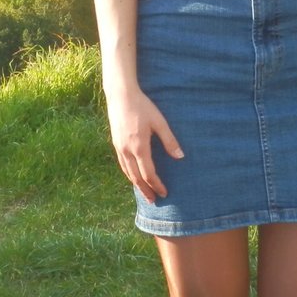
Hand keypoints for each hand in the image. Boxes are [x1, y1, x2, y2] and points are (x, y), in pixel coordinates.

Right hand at [105, 84, 182, 202]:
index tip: (164, 193)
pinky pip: (122, 164)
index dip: (157, 185)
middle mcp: (127, 151)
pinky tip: (134, 176)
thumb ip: (169, 140)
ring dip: (136, 185)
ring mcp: (119, 147)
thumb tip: (180, 157)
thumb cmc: (142, 107)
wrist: (120, 96)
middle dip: (146, 190)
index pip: (148, 173)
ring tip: (144, 193)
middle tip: (154, 200)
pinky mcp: (115, 143)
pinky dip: (129, 174)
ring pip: (127, 172)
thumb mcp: (159, 122)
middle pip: (136, 177)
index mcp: (139, 147)